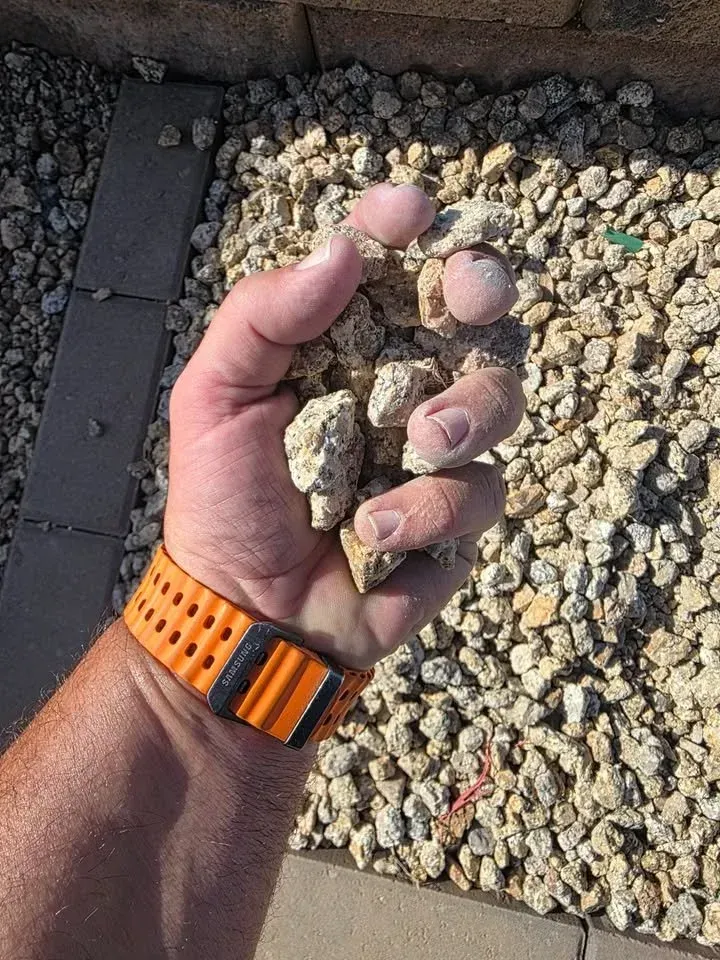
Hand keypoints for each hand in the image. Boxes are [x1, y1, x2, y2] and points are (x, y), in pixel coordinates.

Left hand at [164, 184, 523, 668]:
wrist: (244, 607)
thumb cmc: (224, 498)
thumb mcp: (215, 398)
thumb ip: (264, 318)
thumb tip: (340, 252)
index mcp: (345, 345)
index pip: (387, 266)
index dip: (404, 227)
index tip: (407, 212)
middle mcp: (402, 384)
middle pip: (474, 315)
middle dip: (482, 290)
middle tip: (469, 296)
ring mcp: (436, 451)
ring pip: (499, 397)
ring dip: (466, 412)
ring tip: (418, 445)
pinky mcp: (455, 516)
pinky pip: (479, 492)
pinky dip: (427, 511)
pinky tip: (370, 533)